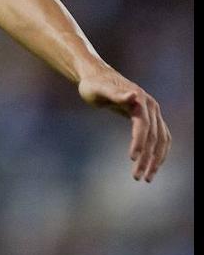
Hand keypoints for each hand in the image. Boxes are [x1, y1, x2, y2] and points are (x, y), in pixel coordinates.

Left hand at [77, 65, 170, 182]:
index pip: (143, 125)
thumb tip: (134, 95)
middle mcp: (151, 106)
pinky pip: (161, 138)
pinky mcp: (151, 118)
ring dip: (156, 160)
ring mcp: (153, 112)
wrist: (97, 76)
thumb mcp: (98, 89)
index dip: (139, 142)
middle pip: (153, 136)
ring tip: (146, 178)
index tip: (132, 159)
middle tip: (138, 177)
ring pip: (161, 140)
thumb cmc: (94, 84)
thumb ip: (114, 93)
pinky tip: (153, 166)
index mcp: (139, 99)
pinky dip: (159, 152)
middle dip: (147, 158)